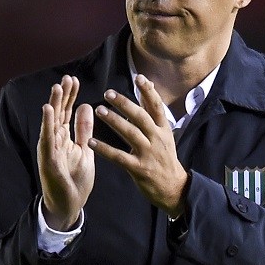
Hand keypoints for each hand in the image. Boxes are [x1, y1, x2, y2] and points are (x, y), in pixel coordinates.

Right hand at [38, 75, 94, 230]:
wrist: (68, 205)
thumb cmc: (75, 179)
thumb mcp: (84, 150)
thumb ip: (83, 130)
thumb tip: (86, 106)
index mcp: (63, 138)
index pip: (65, 112)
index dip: (69, 96)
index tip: (74, 80)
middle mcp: (53, 141)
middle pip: (57, 114)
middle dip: (62, 96)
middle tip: (67, 78)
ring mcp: (49, 150)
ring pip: (50, 123)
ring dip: (53, 105)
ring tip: (57, 88)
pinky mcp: (49, 160)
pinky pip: (48, 140)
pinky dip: (47, 124)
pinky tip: (48, 111)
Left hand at [89, 75, 188, 216]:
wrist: (173, 187)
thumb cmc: (165, 157)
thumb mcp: (164, 134)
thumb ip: (153, 112)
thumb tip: (147, 86)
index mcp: (163, 129)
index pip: (157, 106)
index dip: (148, 91)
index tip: (139, 78)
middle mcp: (157, 139)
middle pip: (141, 117)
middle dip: (125, 104)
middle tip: (108, 93)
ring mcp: (148, 154)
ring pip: (130, 133)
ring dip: (114, 121)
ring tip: (100, 111)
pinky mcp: (139, 168)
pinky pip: (119, 157)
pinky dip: (105, 149)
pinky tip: (91, 142)